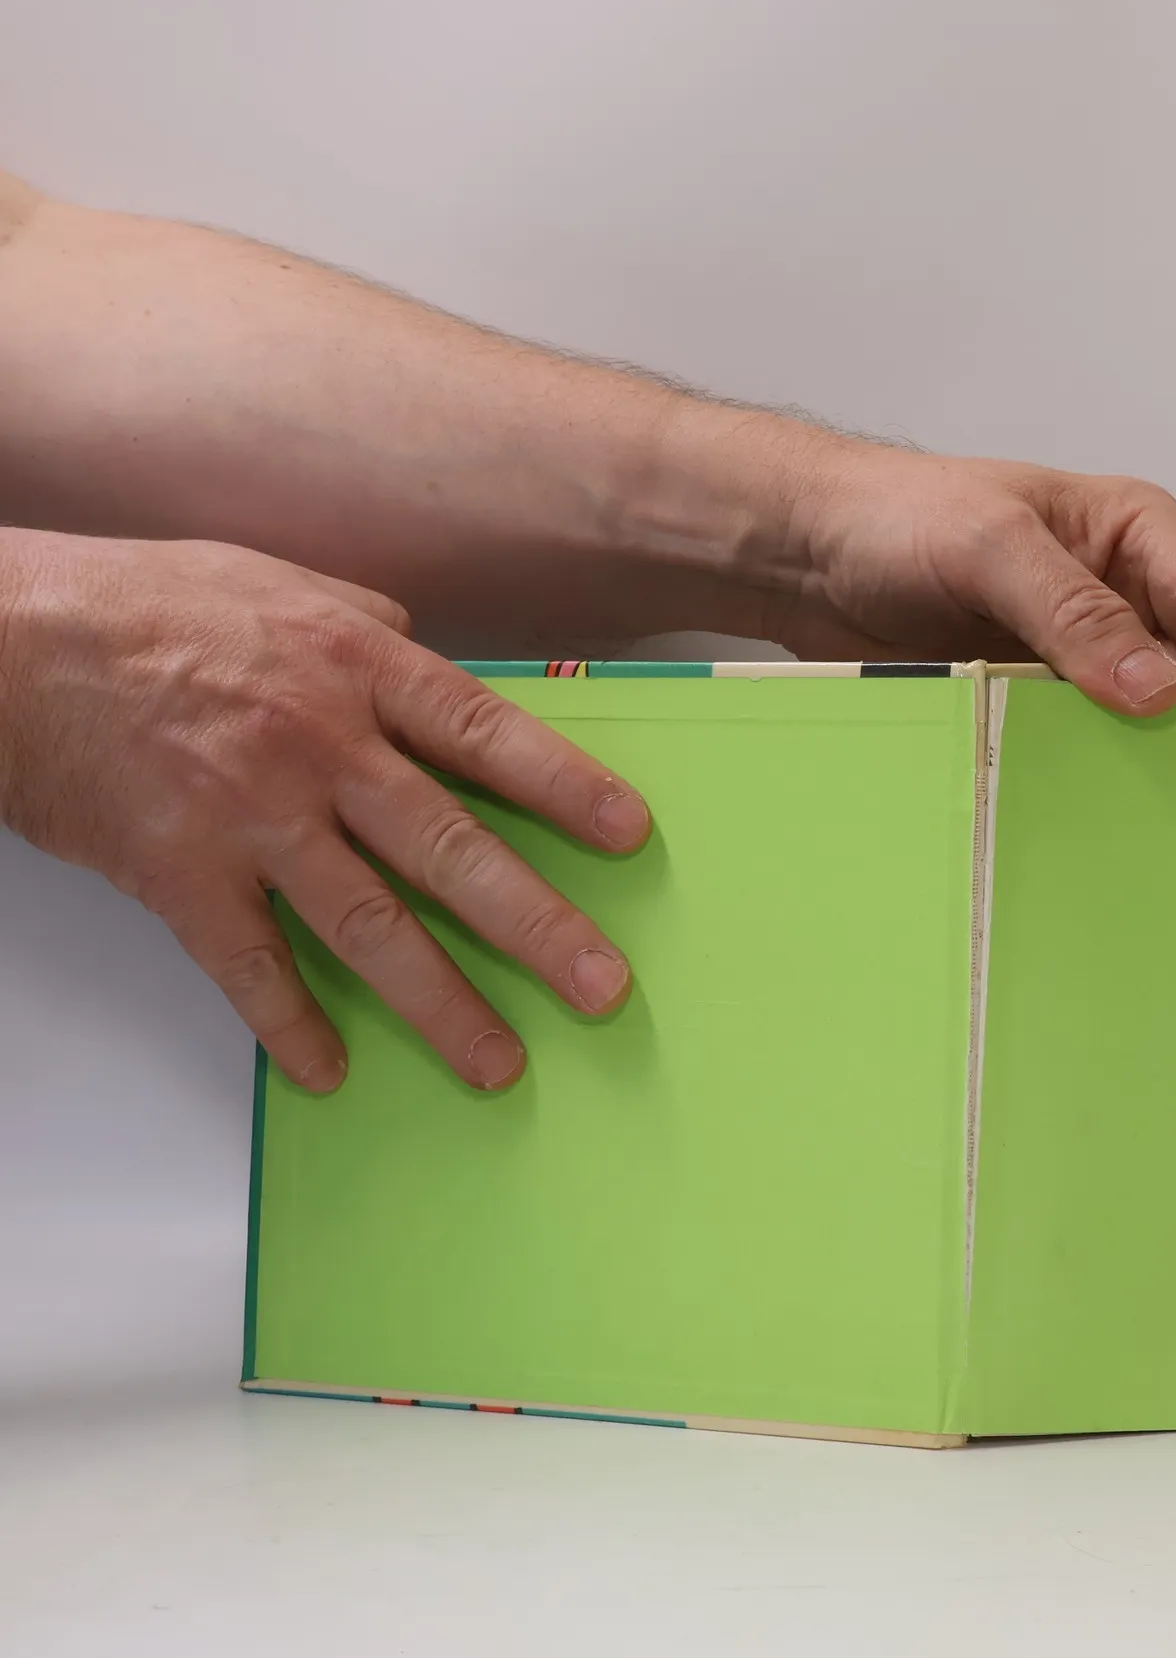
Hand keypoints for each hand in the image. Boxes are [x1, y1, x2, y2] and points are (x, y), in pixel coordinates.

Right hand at [0, 530, 649, 1092]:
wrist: (2, 639)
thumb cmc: (141, 604)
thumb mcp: (276, 585)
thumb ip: (364, 624)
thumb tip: (426, 647)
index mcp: (356, 666)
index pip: (486, 733)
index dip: (566, 785)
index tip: (631, 836)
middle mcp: (319, 745)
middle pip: (451, 848)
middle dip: (536, 925)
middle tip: (600, 987)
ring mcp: (250, 816)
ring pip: (368, 926)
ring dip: (439, 1004)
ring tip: (498, 1062)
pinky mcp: (178, 872)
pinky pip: (249, 967)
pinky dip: (288, 1026)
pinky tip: (327, 1072)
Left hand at [763, 444, 1175, 743]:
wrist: (804, 551)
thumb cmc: (899, 517)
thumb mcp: (989, 547)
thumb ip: (1070, 612)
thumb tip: (1158, 690)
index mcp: (1136, 537)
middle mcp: (1124, 597)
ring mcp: (1082, 656)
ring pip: (1157, 721)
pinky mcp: (1036, 701)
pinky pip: (1092, 747)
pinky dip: (1114, 781)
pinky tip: (1132, 828)